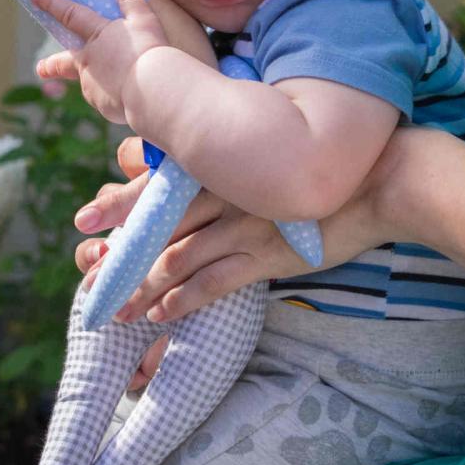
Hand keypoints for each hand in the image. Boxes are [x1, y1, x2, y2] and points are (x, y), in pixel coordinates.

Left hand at [32, 0, 167, 123]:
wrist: (153, 88)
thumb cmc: (150, 50)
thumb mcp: (145, 21)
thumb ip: (132, 2)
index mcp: (98, 35)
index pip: (71, 14)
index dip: (52, 4)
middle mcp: (88, 60)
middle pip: (64, 61)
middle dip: (51, 65)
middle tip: (41, 69)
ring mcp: (92, 84)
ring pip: (90, 82)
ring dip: (97, 83)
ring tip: (118, 86)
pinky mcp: (101, 104)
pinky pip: (106, 100)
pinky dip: (115, 98)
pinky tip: (130, 98)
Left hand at [73, 134, 397, 320]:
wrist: (376, 179)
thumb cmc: (326, 162)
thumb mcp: (272, 150)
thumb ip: (232, 157)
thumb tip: (202, 158)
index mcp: (224, 164)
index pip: (159, 183)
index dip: (120, 202)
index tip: (88, 217)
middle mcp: (225, 192)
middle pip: (157, 224)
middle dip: (119, 251)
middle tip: (87, 271)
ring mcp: (244, 224)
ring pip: (177, 258)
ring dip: (143, 286)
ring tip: (117, 309)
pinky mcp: (266, 254)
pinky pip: (214, 281)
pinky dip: (183, 299)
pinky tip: (161, 313)